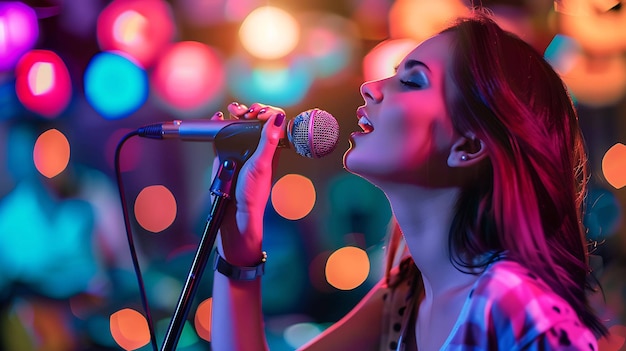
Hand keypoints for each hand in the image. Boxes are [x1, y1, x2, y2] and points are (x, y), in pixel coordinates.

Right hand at [210, 102, 285, 265]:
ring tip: (233, 111)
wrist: (233, 210)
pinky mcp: (225, 153)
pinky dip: (220, 124)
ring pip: (239, 124)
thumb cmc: (253, 192)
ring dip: (237, 114)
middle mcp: (257, 146)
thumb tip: (278, 118)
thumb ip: (269, 141)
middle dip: (250, 110)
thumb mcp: (262, 165)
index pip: (274, 122)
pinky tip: (219, 117)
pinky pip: (223, 135)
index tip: (258, 114)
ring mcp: (241, 148)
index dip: (267, 113)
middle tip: (244, 113)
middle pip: (256, 120)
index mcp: (271, 148)